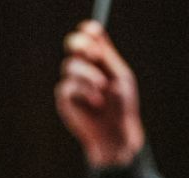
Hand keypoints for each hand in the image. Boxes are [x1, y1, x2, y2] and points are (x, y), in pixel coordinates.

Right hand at [55, 21, 144, 167]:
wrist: (117, 134)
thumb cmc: (122, 106)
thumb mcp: (120, 77)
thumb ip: (107, 57)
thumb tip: (94, 32)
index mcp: (99, 59)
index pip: (89, 36)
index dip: (89, 32)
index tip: (94, 31)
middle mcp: (84, 67)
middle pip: (73, 44)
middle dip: (81, 44)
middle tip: (92, 52)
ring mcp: (73, 82)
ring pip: (70, 66)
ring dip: (88, 74)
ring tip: (102, 86)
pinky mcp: (65, 99)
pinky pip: (68, 86)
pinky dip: (84, 91)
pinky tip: (96, 101)